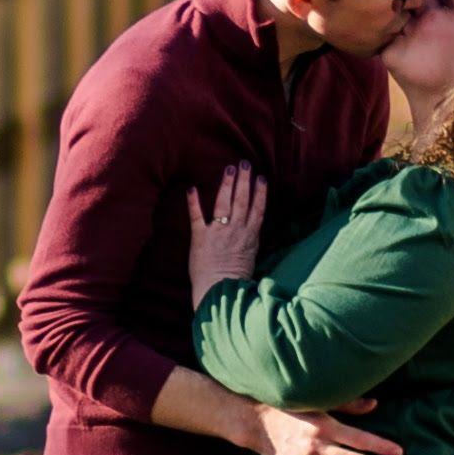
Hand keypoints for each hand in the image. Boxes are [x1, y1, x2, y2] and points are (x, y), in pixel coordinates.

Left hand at [185, 158, 273, 295]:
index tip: (261, 178)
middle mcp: (236, 230)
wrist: (220, 291)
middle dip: (244, 180)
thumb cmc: (236, 280)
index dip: (260, 193)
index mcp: (249, 236)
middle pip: (242, 200)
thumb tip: (252, 231)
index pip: (257, 209)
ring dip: (227, 184)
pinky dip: (193, 202)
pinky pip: (196, 216)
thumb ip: (250, 241)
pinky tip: (192, 188)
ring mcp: (218, 232)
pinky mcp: (200, 237)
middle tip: (244, 163)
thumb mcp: (250, 258)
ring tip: (229, 169)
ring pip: (225, 203)